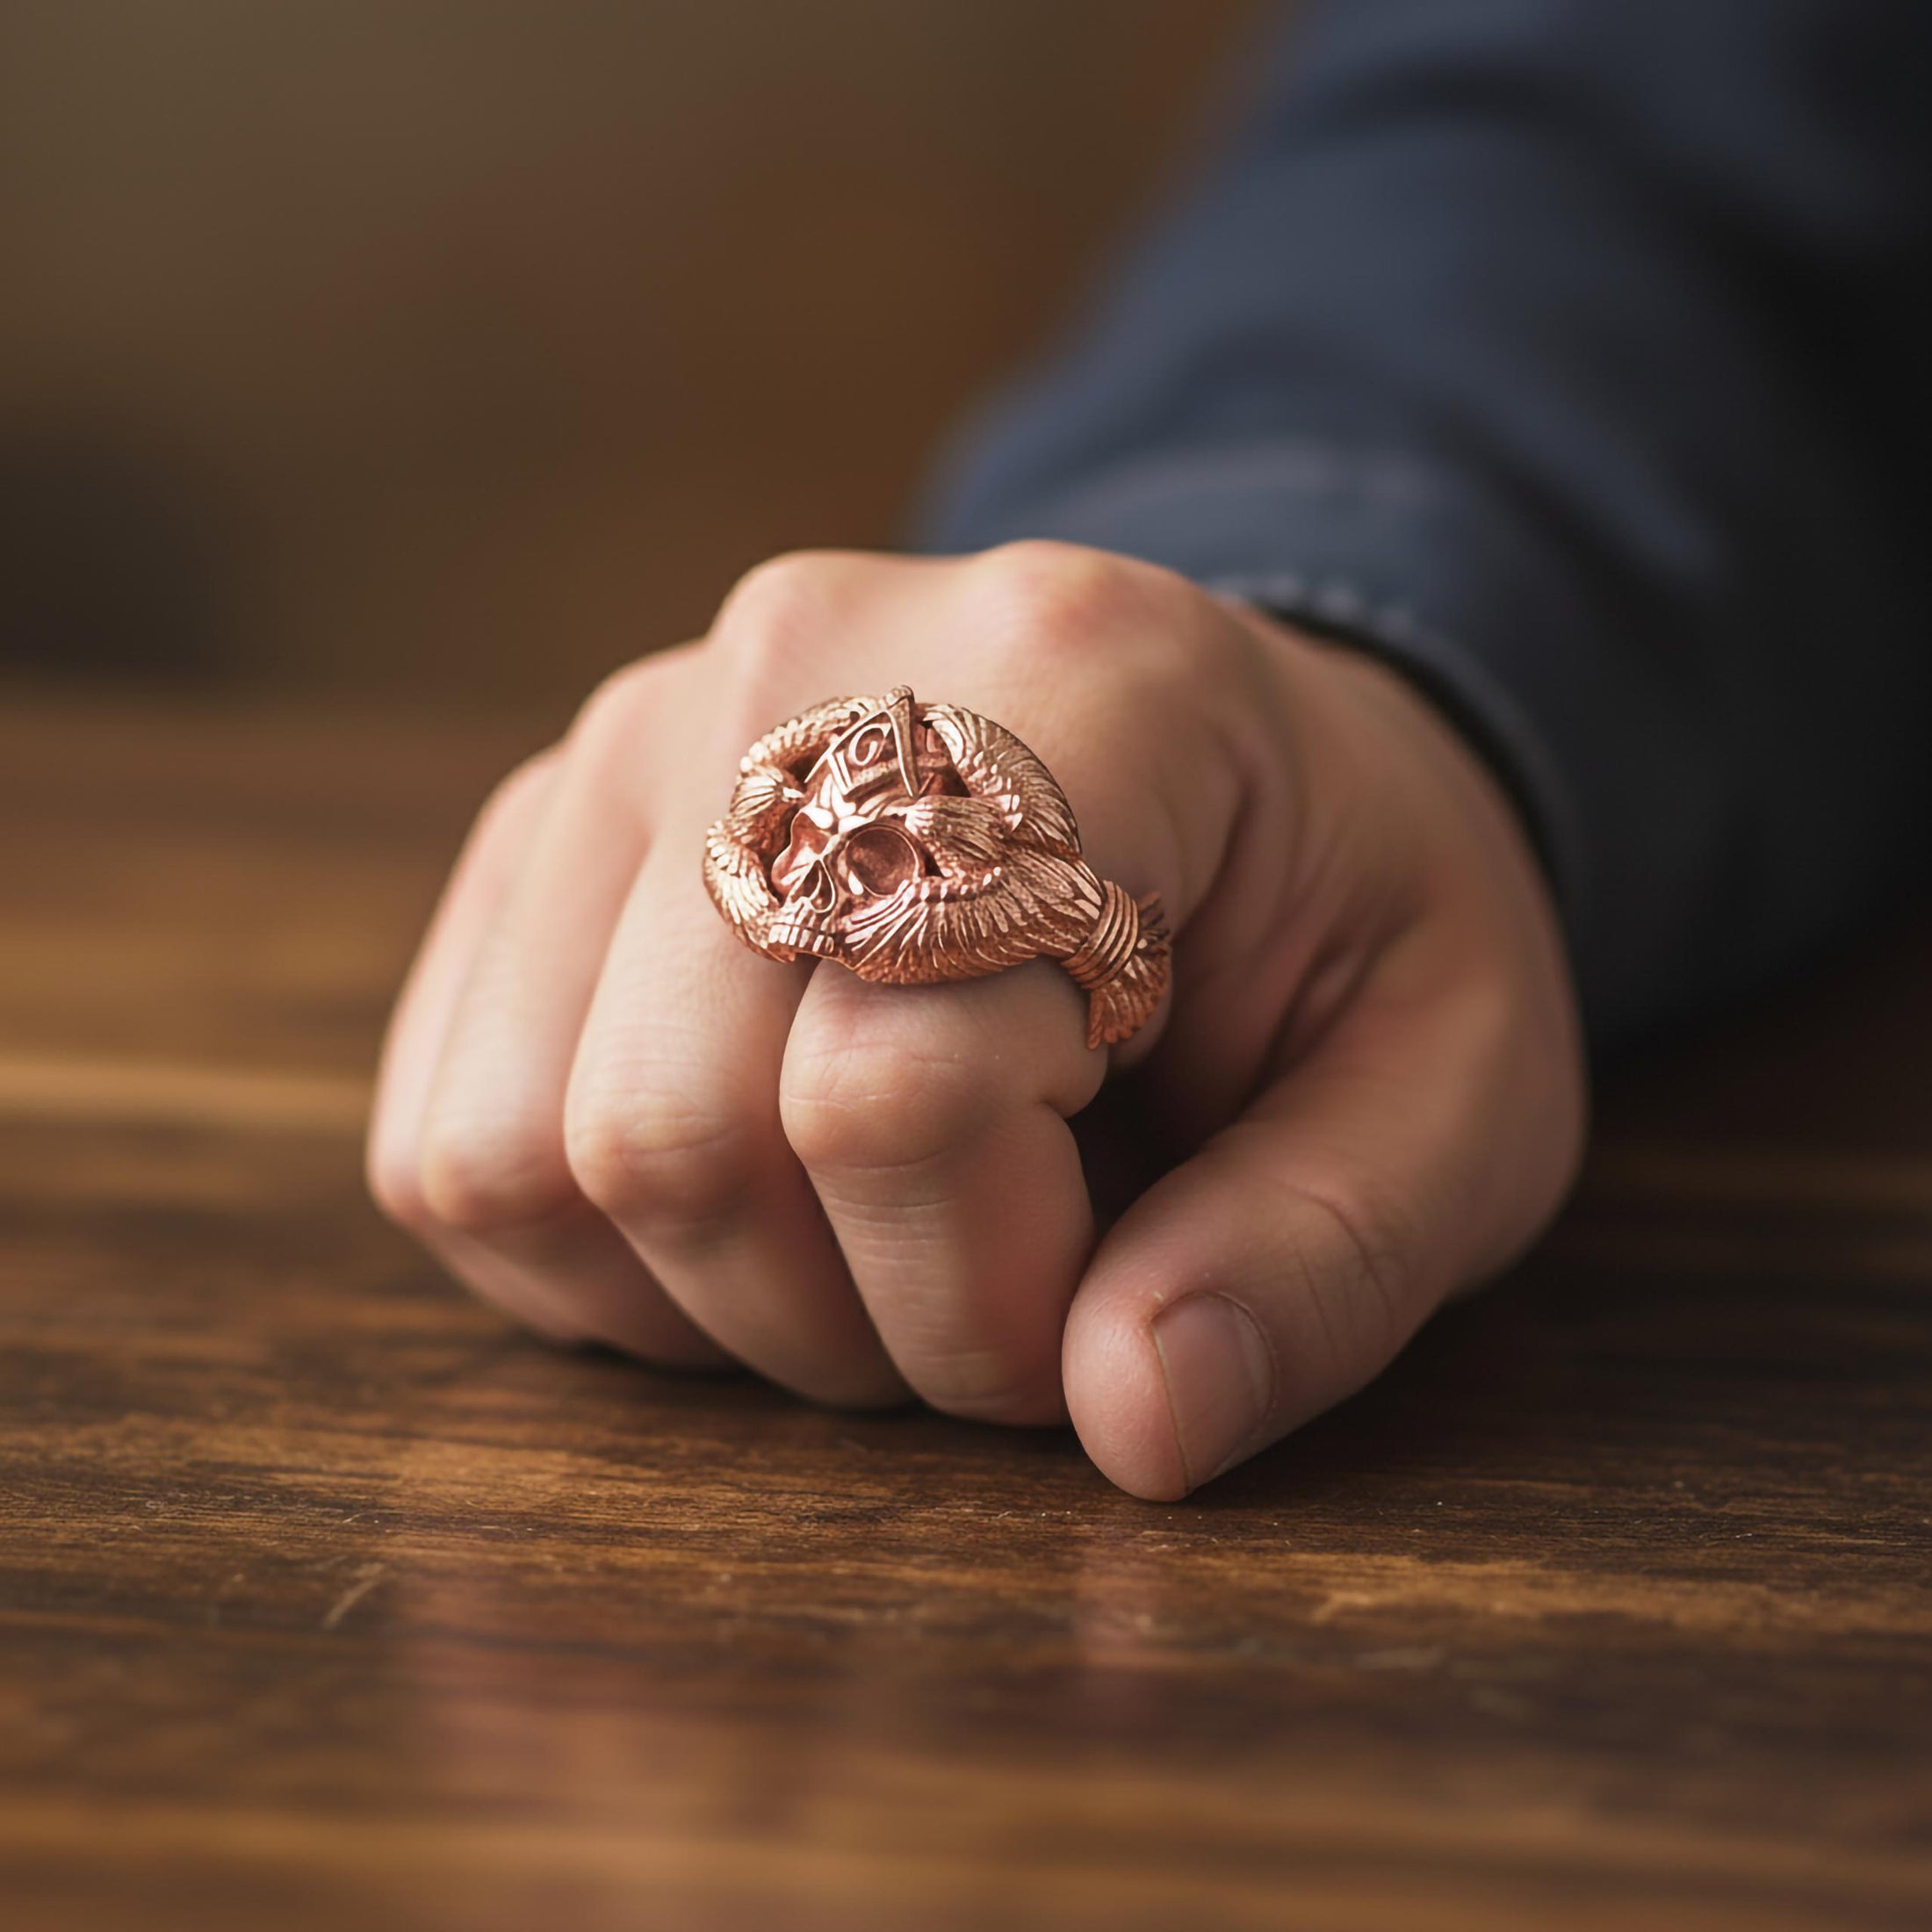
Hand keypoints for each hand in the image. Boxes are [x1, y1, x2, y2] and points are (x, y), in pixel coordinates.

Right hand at [367, 542, 1586, 1497]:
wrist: (1229, 758)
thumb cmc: (1352, 921)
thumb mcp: (1460, 1091)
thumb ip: (1323, 1259)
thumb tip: (1130, 1424)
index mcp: (1076, 679)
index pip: (896, 1084)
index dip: (989, 1297)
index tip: (1102, 1300)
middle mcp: (800, 659)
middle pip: (669, 1130)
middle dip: (844, 1319)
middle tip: (995, 1280)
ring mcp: (634, 731)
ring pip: (518, 1149)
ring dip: (708, 1296)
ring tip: (874, 1231)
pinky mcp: (544, 832)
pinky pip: (449, 1137)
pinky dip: (591, 1253)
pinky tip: (758, 1202)